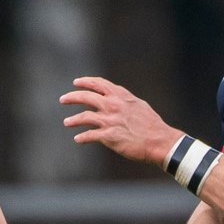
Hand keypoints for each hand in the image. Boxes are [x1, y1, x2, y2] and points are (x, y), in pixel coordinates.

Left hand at [60, 76, 180, 168]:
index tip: (76, 83)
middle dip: (72, 97)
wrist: (159, 141)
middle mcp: (113, 105)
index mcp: (120, 96)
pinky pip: (90, 136)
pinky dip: (82, 137)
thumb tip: (115, 99)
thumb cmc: (152, 124)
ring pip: (84, 117)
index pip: (98, 84)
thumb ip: (124, 101)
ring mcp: (110, 121)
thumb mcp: (138, 105)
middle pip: (86, 97)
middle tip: (63, 99)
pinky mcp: (109, 137)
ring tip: (67, 122)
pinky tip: (78, 139)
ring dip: (73, 120)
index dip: (85, 82)